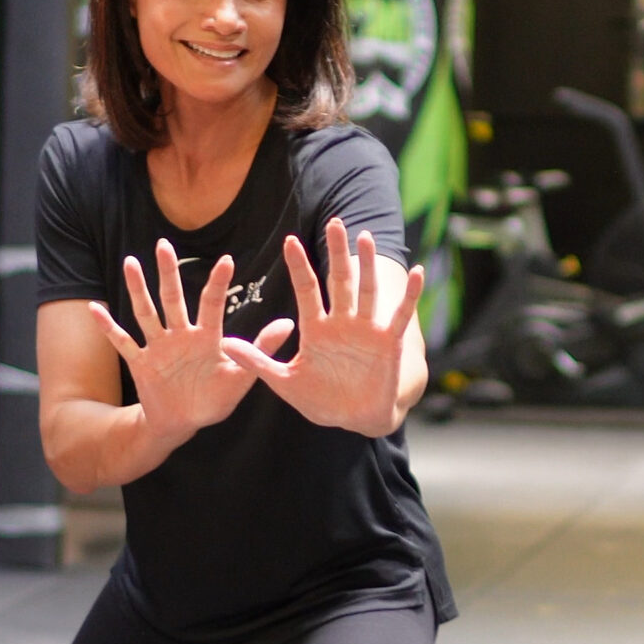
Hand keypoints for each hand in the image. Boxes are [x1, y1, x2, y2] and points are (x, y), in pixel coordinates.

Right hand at [91, 239, 290, 444]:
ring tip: (131, 263)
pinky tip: (95, 308)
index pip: (212, 304)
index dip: (218, 283)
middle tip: (164, 244)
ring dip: (138, 289)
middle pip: (173, 298)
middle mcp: (181, 336)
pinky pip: (123, 341)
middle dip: (168, 273)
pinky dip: (108, 327)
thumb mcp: (242, 378)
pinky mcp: (141, 362)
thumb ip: (261, 350)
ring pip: (147, 312)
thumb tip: (288, 323)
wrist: (184, 423)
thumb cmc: (214, 400)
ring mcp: (159, 347)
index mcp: (206, 338)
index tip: (226, 260)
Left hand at [221, 218, 424, 436]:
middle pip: (339, 282)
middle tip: (335, 223)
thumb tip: (224, 344)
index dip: (300, 266)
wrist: (353, 420)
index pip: (307, 290)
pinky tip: (419, 272)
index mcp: (316, 328)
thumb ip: (257, 361)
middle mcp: (342, 323)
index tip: (289, 241)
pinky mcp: (389, 342)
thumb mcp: (284, 381)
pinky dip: (410, 295)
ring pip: (367, 291)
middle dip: (337, 253)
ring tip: (365, 237)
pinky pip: (401, 315)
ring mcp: (366, 330)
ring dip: (368, 265)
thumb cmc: (320, 401)